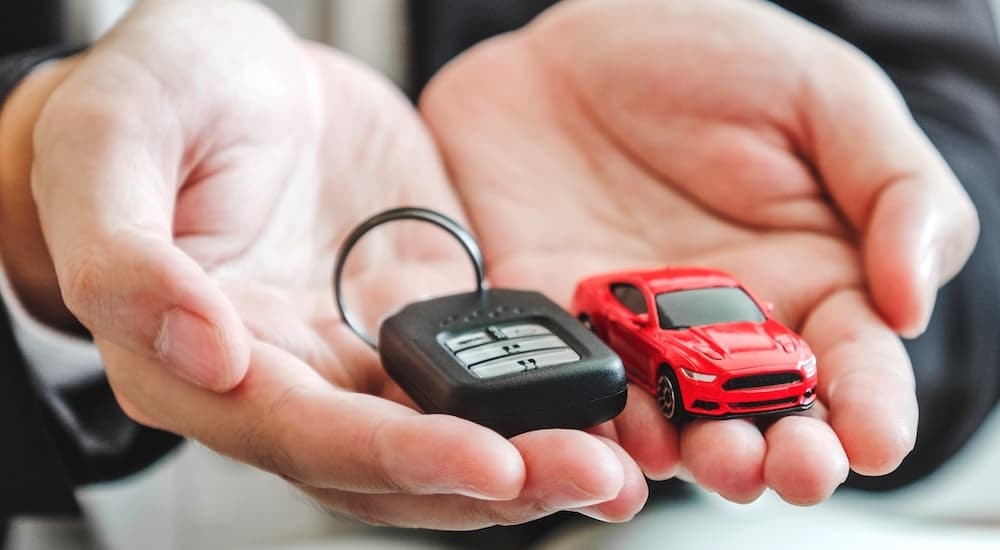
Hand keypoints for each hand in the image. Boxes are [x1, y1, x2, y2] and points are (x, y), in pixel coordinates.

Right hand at [0, 0, 644, 527]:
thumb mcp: (113, 140)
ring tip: (614, 461)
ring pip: (441, 434)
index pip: (296, 434)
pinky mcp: (411, 313)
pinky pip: (474, 374)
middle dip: (492, 478)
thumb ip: (126, 255)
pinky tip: (598, 401)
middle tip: (591, 471)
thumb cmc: (157, 94)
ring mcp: (352, 350)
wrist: (230, 68)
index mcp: (196, 355)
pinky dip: (534, 398)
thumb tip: (202, 354)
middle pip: (387, 462)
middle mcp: (282, 374)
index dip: (390, 456)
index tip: (485, 460)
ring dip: (529, 457)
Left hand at [420, 0, 977, 503]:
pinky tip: (599, 428)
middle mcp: (724, 326)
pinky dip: (584, 416)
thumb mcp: (823, 96)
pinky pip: (572, 383)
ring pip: (665, 422)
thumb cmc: (705, 55)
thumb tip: (914, 302)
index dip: (869, 410)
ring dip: (681, 453)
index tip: (871, 439)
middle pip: (758, 419)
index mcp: (809, 278)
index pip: (852, 366)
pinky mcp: (558, 320)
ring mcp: (637, 332)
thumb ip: (894, 191)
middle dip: (771, 456)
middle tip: (777, 465)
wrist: (568, 46)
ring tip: (693, 454)